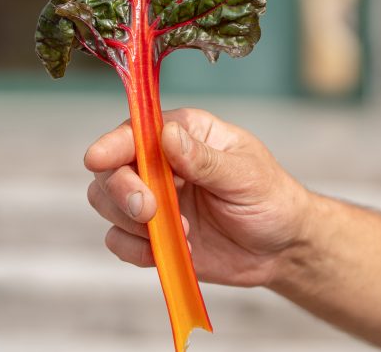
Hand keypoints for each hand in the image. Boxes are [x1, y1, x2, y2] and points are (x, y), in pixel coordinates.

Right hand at [84, 108, 312, 286]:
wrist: (282, 248)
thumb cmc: (271, 199)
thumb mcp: (245, 174)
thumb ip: (204, 159)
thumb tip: (167, 136)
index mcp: (187, 133)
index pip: (138, 130)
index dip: (113, 143)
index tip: (98, 159)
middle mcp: (163, 163)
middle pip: (111, 168)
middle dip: (122, 190)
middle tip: (148, 209)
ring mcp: (155, 199)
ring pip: (107, 203)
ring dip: (131, 221)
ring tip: (180, 232)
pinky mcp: (153, 235)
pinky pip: (119, 241)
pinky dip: (137, 249)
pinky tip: (173, 250)